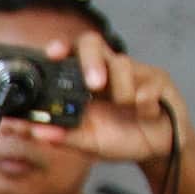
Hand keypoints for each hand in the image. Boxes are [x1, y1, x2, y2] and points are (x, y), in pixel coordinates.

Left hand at [32, 38, 193, 172]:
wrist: (156, 149)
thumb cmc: (120, 138)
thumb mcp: (89, 143)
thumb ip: (64, 136)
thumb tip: (36, 133)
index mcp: (86, 83)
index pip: (71, 54)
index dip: (62, 48)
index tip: (53, 53)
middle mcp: (107, 71)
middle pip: (93, 44)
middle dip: (91, 60)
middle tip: (94, 85)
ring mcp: (133, 72)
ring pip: (122, 64)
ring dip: (122, 92)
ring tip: (126, 108)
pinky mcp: (158, 81)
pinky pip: (150, 84)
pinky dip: (146, 102)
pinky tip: (146, 113)